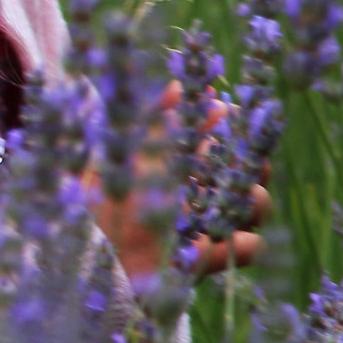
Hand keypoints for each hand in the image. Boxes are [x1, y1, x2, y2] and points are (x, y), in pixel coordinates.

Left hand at [89, 80, 268, 285]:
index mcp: (179, 163)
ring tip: (226, 196)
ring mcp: (207, 224)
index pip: (221, 136)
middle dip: (251, 158)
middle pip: (250, 167)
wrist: (85, 259)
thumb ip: (145, 118)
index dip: (228, 122)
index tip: (221, 111)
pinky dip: (243, 242)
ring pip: (257, 203)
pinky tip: (216, 238)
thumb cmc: (95, 201)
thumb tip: (177, 83)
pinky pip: (250, 247)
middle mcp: (199, 192)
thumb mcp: (115, 154)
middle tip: (234, 154)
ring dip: (250, 197)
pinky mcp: (208, 259)